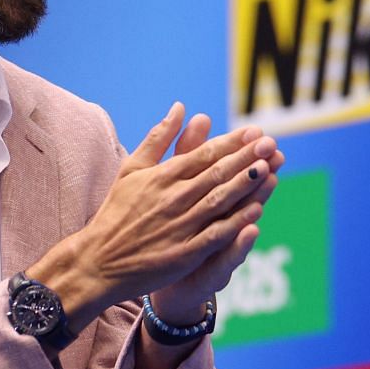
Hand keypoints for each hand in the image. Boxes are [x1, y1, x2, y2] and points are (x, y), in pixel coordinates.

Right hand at [30, 103, 278, 327]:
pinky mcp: (183, 253)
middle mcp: (173, 198)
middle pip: (216, 173)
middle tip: (271, 143)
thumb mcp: (132, 169)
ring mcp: (180, 226)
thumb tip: (179, 108)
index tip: (255, 131)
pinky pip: (215, 234)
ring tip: (268, 168)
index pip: (204, 154)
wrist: (98, 260)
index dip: (232, 143)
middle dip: (246, 157)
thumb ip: (158, 138)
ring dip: (245, 184)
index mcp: (163, 176)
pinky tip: (256, 210)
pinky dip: (235, 222)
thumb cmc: (116, 212)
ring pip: (219, 200)